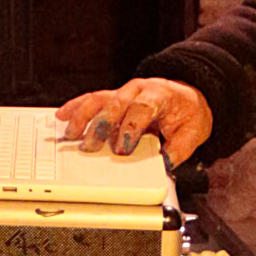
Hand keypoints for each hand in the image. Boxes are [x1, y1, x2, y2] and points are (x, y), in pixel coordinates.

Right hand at [56, 79, 213, 167]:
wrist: (189, 95)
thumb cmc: (189, 113)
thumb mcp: (193, 133)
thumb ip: (178, 151)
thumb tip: (164, 166)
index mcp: (160, 96)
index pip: (141, 109)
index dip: (130, 128)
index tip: (122, 149)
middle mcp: (139, 90)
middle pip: (115, 104)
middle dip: (100, 125)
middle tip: (89, 146)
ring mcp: (124, 92)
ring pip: (99, 99)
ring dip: (82, 116)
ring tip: (71, 134)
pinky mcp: (114, 97)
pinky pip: (92, 99)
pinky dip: (76, 107)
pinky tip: (62, 115)